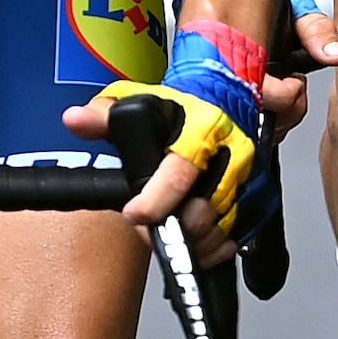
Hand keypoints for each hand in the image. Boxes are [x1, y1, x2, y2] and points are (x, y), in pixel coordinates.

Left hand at [66, 18, 269, 256]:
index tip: (136, 214)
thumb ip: (104, 114)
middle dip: (177, 230)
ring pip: (226, 225)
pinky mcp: (261, 192)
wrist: (230, 91)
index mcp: (200, 130)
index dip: (156, 199)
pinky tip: (203, 247)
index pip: (179, 171)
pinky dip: (223, 246)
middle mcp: (231, 153)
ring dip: (198, 243)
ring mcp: (249, 175)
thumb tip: (75, 120)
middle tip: (155, 232)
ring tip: (176, 241)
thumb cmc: (183, 103)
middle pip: (205, 209)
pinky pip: (245, 231)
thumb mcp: (138, 99)